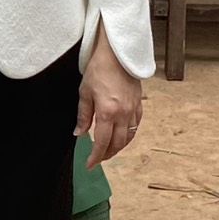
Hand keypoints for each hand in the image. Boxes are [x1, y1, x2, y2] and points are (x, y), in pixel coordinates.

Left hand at [77, 36, 142, 166]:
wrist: (118, 54)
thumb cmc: (99, 70)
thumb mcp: (84, 93)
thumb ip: (83, 116)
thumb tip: (79, 133)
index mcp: (107, 113)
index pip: (102, 143)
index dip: (96, 157)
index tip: (89, 164)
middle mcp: (123, 115)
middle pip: (117, 144)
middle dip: (107, 154)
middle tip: (98, 159)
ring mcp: (133, 110)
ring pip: (129, 137)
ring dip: (119, 147)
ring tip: (109, 150)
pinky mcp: (139, 104)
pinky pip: (136, 125)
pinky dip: (129, 135)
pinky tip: (122, 135)